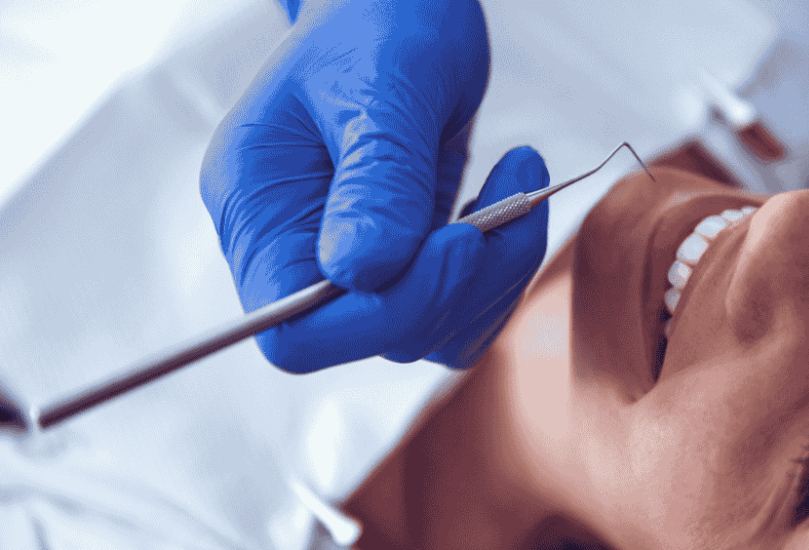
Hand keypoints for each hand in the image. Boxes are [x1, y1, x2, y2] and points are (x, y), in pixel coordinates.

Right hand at [201, 0, 547, 371]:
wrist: (401, 3)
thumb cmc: (380, 21)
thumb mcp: (383, 85)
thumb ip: (375, 178)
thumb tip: (363, 271)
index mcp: (257, 204)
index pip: (292, 329)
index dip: (380, 315)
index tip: (456, 243)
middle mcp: (294, 245)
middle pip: (370, 335)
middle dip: (457, 283)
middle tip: (510, 199)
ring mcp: (348, 256)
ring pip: (428, 331)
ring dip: (494, 274)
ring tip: (521, 180)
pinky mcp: (402, 257)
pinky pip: (457, 306)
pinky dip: (501, 267)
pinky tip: (513, 198)